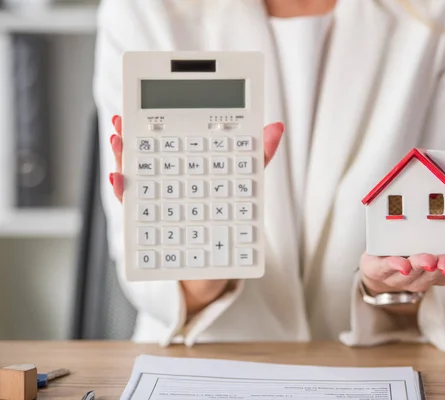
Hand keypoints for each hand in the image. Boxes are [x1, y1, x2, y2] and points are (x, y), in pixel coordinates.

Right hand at [108, 115, 283, 314]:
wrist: (221, 261)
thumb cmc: (230, 217)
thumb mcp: (247, 183)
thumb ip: (257, 156)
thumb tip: (277, 126)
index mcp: (183, 170)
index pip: (163, 143)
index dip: (148, 125)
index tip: (137, 111)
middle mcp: (165, 185)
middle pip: (142, 157)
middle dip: (128, 138)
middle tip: (121, 122)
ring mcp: (158, 204)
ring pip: (134, 179)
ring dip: (121, 160)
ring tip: (118, 142)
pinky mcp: (154, 226)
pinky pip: (135, 210)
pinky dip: (124, 194)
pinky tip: (121, 180)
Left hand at [360, 242, 444, 295]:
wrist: (382, 263)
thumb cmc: (421, 253)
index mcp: (439, 269)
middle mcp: (420, 273)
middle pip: (431, 274)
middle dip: (439, 268)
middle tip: (444, 262)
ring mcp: (398, 273)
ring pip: (409, 272)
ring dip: (417, 266)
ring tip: (423, 260)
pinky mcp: (377, 267)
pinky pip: (384, 269)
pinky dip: (391, 266)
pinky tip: (398, 264)